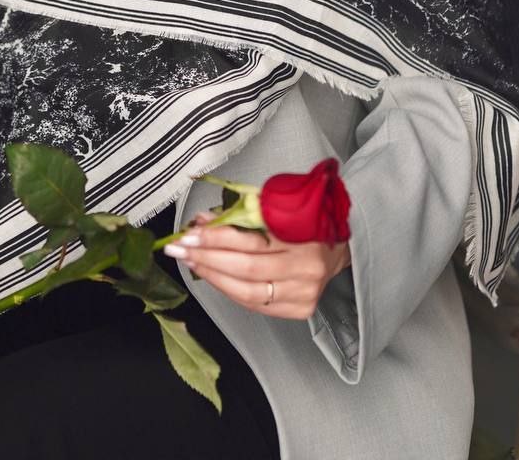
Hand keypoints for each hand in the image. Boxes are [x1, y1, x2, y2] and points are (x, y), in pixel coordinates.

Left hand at [165, 209, 351, 319]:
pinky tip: (213, 277)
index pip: (250, 241)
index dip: (216, 238)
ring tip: (191, 263)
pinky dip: (230, 290)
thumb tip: (203, 221)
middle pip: (245, 269)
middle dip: (207, 258)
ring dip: (213, 277)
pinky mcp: (299, 310)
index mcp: (302, 237)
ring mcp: (303, 294)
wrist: (338, 248)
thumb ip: (242, 212)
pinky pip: (256, 304)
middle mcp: (305, 269)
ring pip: (247, 292)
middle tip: (180, 248)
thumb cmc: (305, 222)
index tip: (190, 233)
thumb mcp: (279, 207)